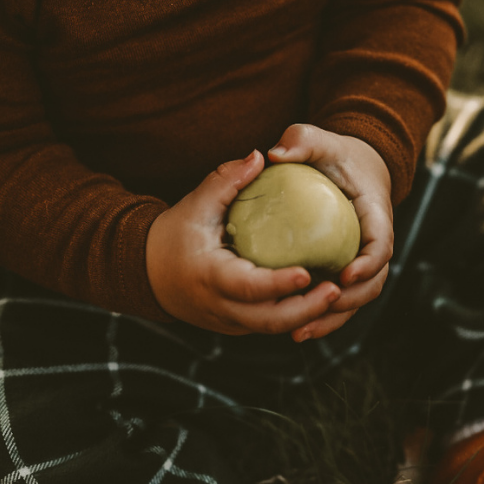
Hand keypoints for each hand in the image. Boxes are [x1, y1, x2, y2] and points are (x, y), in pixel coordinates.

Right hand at [145, 150, 342, 334]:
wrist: (148, 273)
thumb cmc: (174, 234)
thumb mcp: (195, 204)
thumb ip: (226, 180)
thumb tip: (260, 156)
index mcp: (210, 276)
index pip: (248, 287)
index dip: (278, 284)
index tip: (307, 273)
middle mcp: (220, 306)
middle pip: (269, 320)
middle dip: (306, 309)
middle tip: (336, 290)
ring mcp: (229, 321)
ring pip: (273, 327)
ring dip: (306, 315)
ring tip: (335, 294)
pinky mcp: (238, 325)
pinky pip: (270, 324)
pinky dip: (295, 316)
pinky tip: (320, 299)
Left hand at [267, 124, 393, 342]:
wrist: (352, 167)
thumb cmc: (335, 153)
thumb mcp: (320, 139)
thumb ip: (301, 139)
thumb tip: (275, 154)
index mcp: (376, 214)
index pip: (381, 245)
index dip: (367, 265)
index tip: (344, 277)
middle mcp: (374, 243)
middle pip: (373, 283)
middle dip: (348, 304)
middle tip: (316, 313)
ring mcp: (362, 261)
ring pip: (357, 299)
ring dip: (333, 320)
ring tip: (300, 332)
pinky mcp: (346, 271)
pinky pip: (340, 300)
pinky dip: (323, 316)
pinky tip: (294, 328)